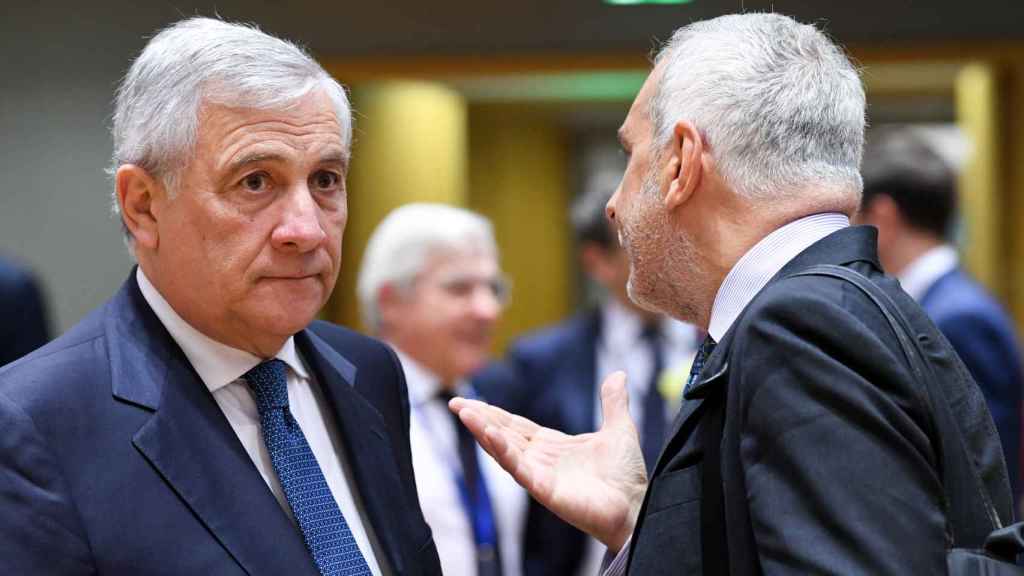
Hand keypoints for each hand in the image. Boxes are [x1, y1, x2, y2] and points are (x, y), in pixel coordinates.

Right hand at [449, 372, 647, 551]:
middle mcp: (540, 460)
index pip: (515, 426)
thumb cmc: (626, 476)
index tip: (471, 401)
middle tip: (455, 403)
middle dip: (479, 419)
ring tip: (465, 413)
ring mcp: (540, 476)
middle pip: (503, 435)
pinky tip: (490, 435)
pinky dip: (503, 452)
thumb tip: (618, 374)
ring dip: (483, 432)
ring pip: (504, 451)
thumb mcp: (618, 429)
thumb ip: (613, 402)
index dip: (493, 413)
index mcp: (551, 446)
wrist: (637, 505)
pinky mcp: (545, 490)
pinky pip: (519, 469)